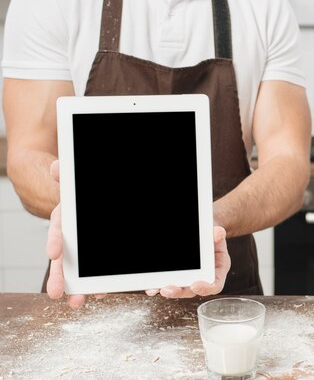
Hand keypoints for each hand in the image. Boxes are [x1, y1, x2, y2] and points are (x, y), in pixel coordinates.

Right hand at [46, 160, 97, 308]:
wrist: (84, 201)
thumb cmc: (78, 193)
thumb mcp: (72, 182)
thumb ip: (64, 175)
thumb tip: (56, 167)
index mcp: (65, 220)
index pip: (58, 231)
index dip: (55, 241)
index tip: (54, 253)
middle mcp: (72, 237)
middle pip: (65, 259)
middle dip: (60, 277)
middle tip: (56, 294)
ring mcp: (85, 249)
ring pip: (79, 270)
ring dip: (79, 286)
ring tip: (77, 303)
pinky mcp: (99, 257)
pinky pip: (99, 269)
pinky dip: (99, 282)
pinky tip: (101, 294)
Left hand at [145, 226, 230, 298]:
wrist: (204, 234)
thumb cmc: (212, 237)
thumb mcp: (217, 235)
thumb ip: (218, 235)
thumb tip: (218, 233)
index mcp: (217, 272)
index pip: (214, 285)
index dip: (206, 288)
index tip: (195, 285)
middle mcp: (203, 279)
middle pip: (192, 291)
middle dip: (179, 292)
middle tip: (167, 289)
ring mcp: (189, 279)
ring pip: (179, 290)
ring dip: (168, 291)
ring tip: (157, 288)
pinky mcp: (177, 278)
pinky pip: (168, 284)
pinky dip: (159, 286)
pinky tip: (151, 286)